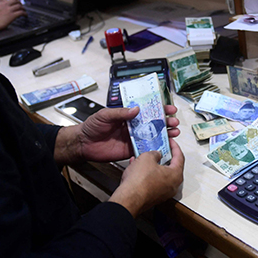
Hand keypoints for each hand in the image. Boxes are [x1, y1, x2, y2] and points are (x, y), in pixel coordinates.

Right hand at [0, 0, 24, 39]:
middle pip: (16, 1)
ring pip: (20, 6)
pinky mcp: (12, 16)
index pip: (9, 0)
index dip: (14, 2)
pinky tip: (25, 16)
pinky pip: (21, 12)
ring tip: (24, 11)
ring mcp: (9, 10)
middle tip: (22, 7)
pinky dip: (25, 13)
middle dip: (20, 3)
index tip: (16, 4)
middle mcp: (5, 5)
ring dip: (23, 9)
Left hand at [54, 105, 180, 165]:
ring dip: (165, 134)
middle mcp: (133, 126)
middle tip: (174, 121)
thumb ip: (120, 113)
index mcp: (128, 115)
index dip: (159, 108)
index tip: (169, 108)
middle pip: (154, 123)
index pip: (147, 110)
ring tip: (174, 132)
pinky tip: (165, 145)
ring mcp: (133, 138)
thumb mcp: (105, 115)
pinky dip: (155, 147)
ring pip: (153, 135)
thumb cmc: (92, 127)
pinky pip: (145, 148)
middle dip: (166, 121)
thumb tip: (136, 109)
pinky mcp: (131, 150)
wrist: (83, 144)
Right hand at [109, 138, 184, 216]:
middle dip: (164, 157)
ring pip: (160, 175)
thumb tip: (156, 154)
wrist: (128, 199)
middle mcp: (172, 186)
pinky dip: (147, 174)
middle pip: (171, 167)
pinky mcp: (153, 197)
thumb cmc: (139, 182)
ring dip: (153, 165)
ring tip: (145, 158)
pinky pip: (152, 182)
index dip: (175, 147)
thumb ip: (155, 153)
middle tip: (160, 149)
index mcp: (176, 175)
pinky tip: (137, 169)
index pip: (180, 157)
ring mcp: (163, 193)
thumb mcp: (147, 157)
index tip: (171, 142)